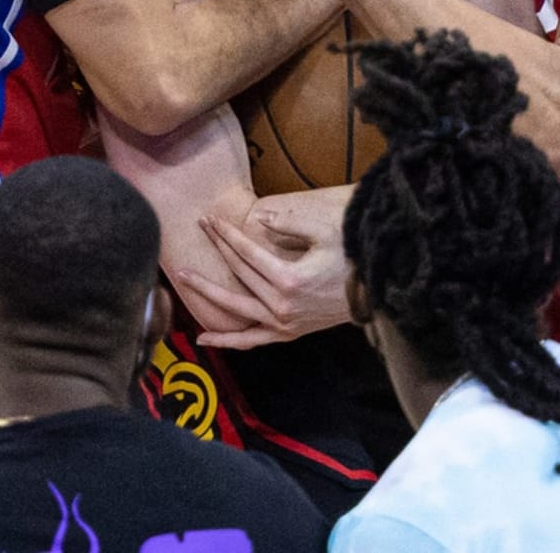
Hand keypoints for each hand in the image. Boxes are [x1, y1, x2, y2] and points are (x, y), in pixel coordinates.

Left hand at [175, 188, 353, 348]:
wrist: (377, 289)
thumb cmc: (354, 257)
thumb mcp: (327, 233)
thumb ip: (291, 224)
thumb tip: (260, 217)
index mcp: (289, 280)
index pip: (247, 252)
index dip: (227, 234)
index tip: (210, 219)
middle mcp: (281, 306)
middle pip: (237, 274)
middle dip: (216, 248)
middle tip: (198, 229)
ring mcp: (284, 324)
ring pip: (235, 310)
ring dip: (207, 292)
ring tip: (181, 278)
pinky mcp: (289, 334)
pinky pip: (252, 341)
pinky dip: (228, 341)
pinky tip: (204, 339)